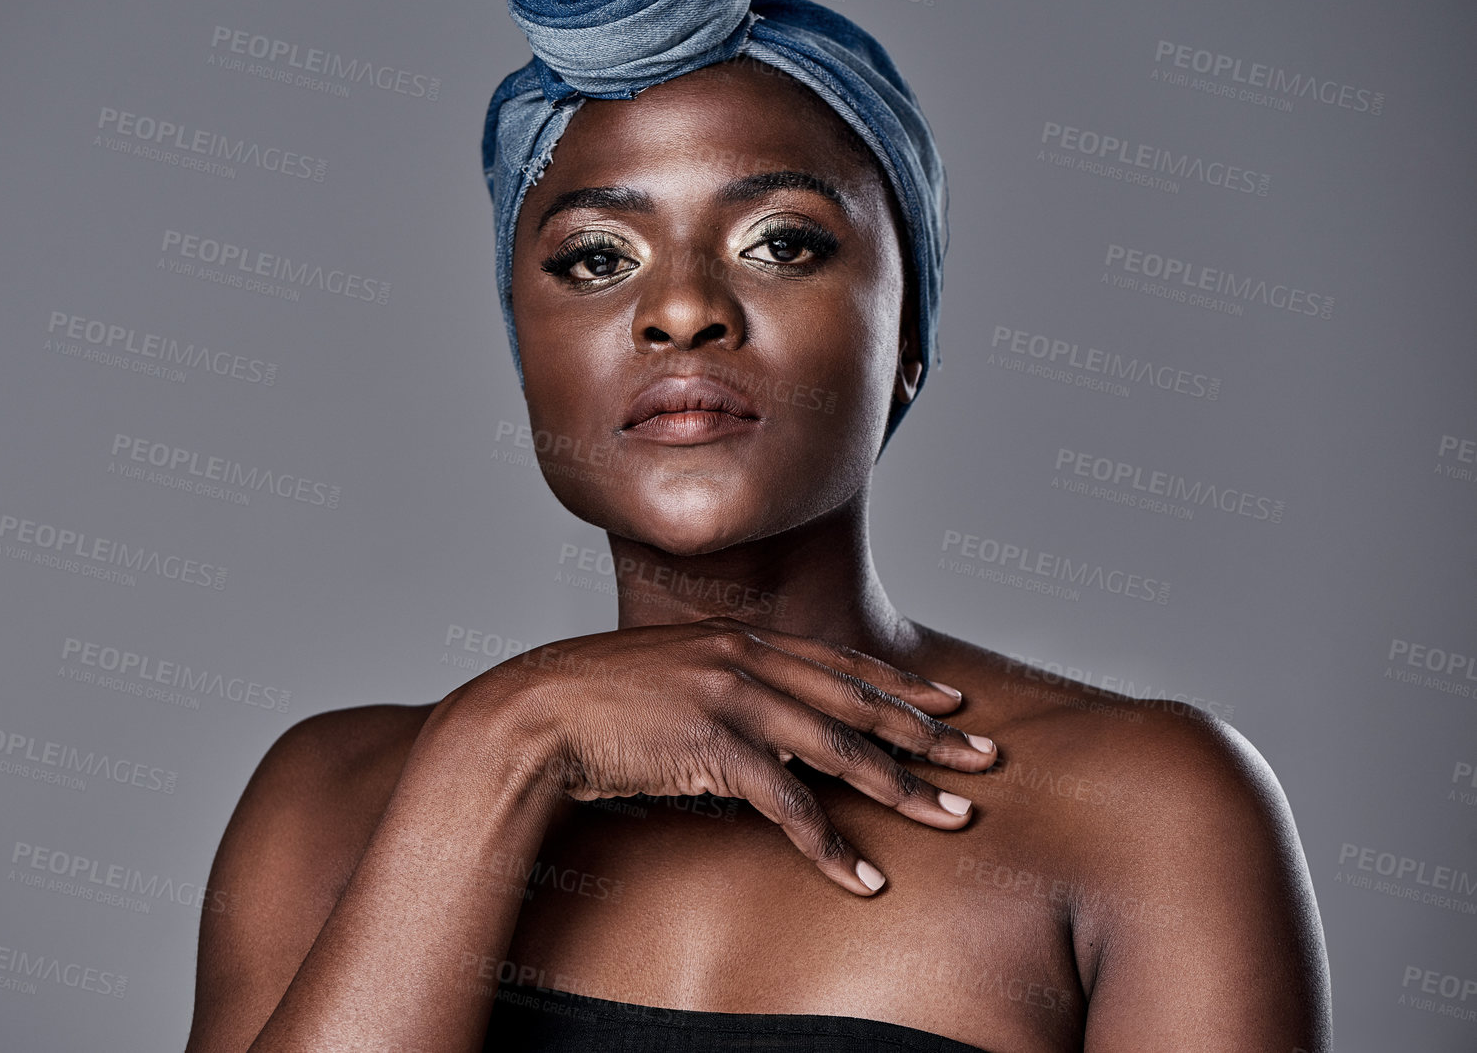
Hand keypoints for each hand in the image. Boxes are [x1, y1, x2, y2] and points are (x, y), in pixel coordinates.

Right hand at [461, 617, 997, 897]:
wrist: (532, 712)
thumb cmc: (592, 700)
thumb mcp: (668, 675)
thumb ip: (720, 686)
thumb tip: (760, 723)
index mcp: (738, 640)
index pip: (841, 662)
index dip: (902, 686)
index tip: (952, 704)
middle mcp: (745, 660)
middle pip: (859, 701)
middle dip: (930, 734)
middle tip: (987, 759)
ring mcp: (731, 700)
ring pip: (841, 750)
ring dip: (903, 789)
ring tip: (955, 818)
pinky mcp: (712, 748)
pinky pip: (789, 805)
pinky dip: (830, 845)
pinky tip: (862, 877)